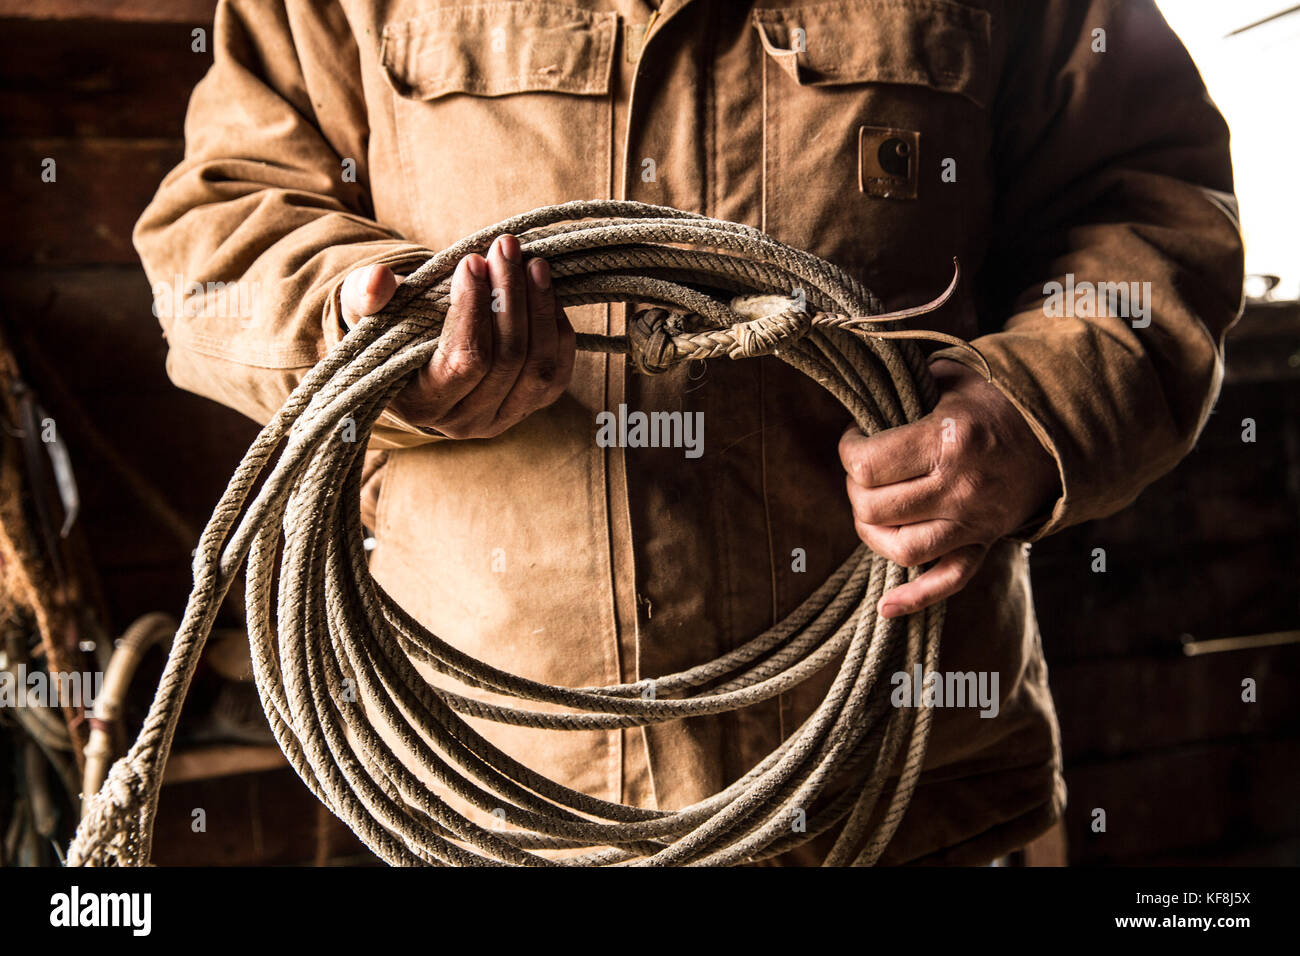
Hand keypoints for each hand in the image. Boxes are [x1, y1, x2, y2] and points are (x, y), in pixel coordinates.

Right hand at [340, 234, 575, 438]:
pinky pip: (558, 373)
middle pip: (507, 359)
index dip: (474, 309)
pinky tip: (546, 291)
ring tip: (532, 262)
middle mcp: (466, 422)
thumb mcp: (364, 310)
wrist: (415, 355)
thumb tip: (378, 281)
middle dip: (510, 296)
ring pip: (538, 367)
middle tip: (506, 247)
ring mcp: (503, 418)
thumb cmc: (388, 328)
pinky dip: (557, 329)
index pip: (464, 361)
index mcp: (422, 405)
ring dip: (539, 308)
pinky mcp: (530, 405)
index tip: (472, 261)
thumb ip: (365, 295)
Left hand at [838, 358, 1059, 618]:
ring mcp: (973, 520)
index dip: (848, 451)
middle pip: (875, 507)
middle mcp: (959, 486)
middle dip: (856, 488)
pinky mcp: (984, 542)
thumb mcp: (952, 377)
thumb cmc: (996, 399)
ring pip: (901, 548)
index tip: (856, 438)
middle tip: (863, 470)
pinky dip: (916, 598)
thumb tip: (863, 399)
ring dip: (872, 532)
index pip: (868, 463)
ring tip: (870, 510)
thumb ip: (906, 385)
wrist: (1060, 432)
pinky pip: (948, 581)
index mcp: (947, 439)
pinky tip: (886, 607)